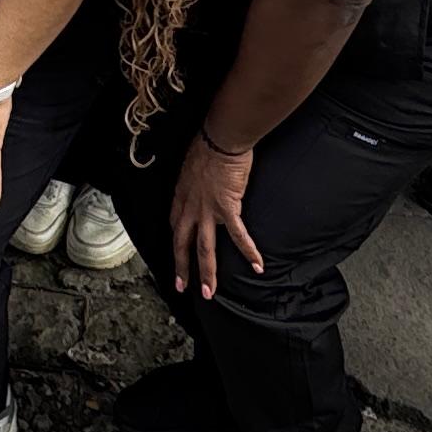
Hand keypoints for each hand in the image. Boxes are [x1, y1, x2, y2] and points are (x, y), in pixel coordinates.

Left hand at [170, 134, 260, 298]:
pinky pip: (238, 236)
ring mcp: (207, 211)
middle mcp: (190, 208)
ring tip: (210, 292)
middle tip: (183, 287)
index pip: (175, 226)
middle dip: (182, 268)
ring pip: (204, 249)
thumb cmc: (208, 145)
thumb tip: (200, 183)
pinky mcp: (227, 208)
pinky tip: (257, 266)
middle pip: (182, 244)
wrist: (221, 139)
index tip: (178, 255)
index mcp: (181, 197)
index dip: (176, 243)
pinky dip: (249, 252)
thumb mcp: (192, 166)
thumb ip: (194, 181)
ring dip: (207, 273)